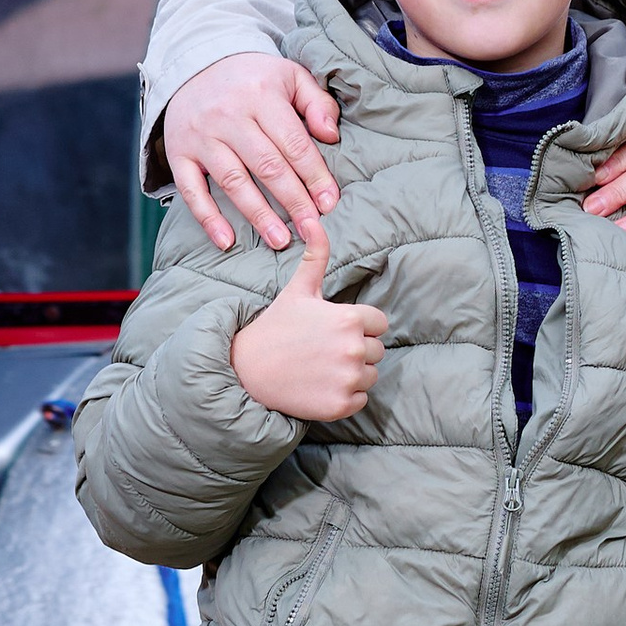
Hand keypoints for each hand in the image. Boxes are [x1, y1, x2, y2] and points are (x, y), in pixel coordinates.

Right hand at [165, 54, 341, 254]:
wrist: (194, 65)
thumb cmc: (252, 78)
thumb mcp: (289, 76)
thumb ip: (317, 102)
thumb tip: (331, 136)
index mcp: (261, 95)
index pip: (294, 143)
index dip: (314, 176)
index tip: (329, 202)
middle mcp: (228, 115)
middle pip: (267, 166)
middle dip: (293, 201)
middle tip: (311, 229)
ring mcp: (201, 136)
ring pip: (233, 181)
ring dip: (258, 214)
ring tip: (280, 240)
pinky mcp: (178, 152)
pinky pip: (191, 190)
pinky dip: (208, 218)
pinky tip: (227, 241)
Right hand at [229, 213, 388, 422]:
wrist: (247, 370)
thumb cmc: (276, 326)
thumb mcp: (298, 289)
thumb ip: (316, 256)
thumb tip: (314, 220)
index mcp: (350, 319)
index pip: (378, 324)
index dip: (357, 326)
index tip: (331, 330)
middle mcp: (354, 349)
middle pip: (376, 351)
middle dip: (354, 350)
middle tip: (322, 350)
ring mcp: (348, 379)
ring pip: (370, 376)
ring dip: (351, 374)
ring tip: (320, 367)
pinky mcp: (341, 405)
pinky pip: (360, 400)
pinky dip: (344, 397)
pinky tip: (319, 386)